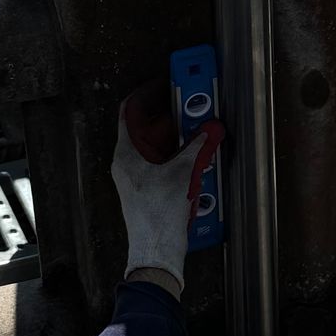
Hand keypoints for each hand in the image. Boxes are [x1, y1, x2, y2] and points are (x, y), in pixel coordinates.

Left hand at [112, 87, 221, 297]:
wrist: (157, 251)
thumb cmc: (157, 217)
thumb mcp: (181, 173)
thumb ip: (198, 146)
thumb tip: (209, 128)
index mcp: (126, 154)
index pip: (130, 111)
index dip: (147, 94)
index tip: (165, 84)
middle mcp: (128, 163)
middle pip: (149, 128)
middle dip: (173, 117)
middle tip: (193, 108)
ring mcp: (139, 177)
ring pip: (159, 147)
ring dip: (180, 139)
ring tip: (200, 133)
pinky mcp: (151, 189)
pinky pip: (164, 164)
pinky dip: (180, 157)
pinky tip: (198, 159)